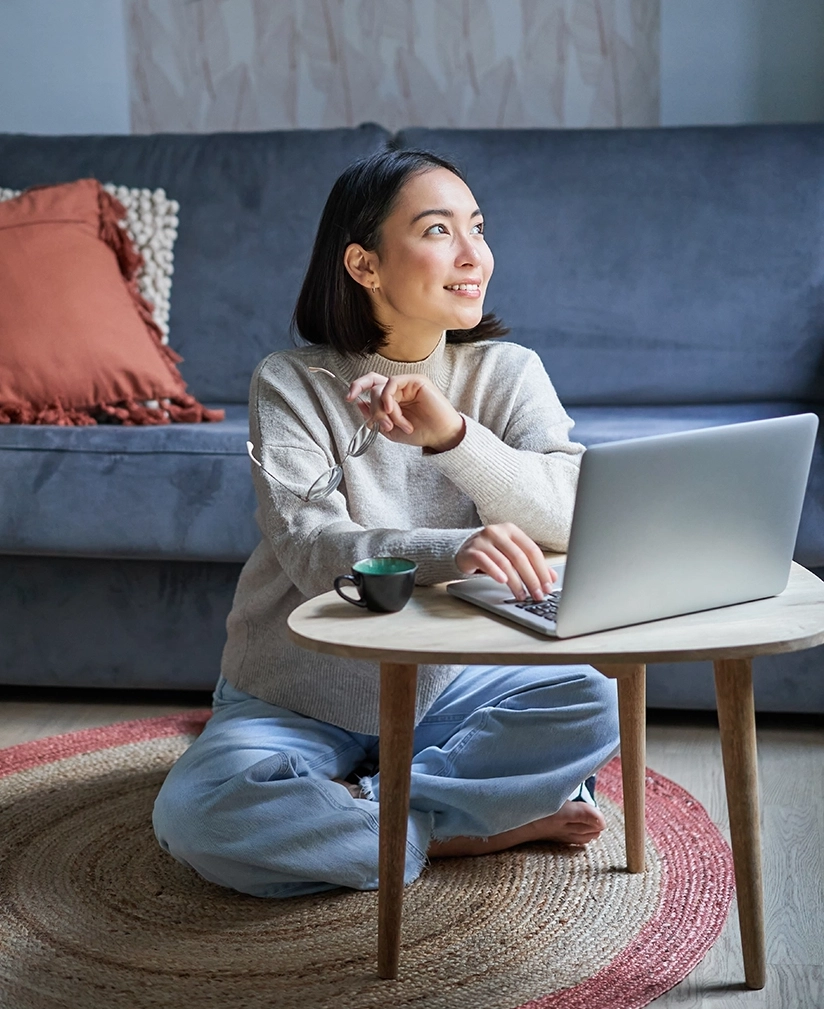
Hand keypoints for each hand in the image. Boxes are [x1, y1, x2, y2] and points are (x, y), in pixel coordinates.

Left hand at [346, 372, 464, 452]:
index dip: (357, 386)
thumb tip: (360, 404)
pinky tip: (392, 411)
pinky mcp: (416, 381)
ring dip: (383, 410)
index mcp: (393, 398)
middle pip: (373, 386)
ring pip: (381, 388)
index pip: (371, 384)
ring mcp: (407, 383)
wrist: (440, 436)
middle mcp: (399, 389)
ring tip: (395, 424)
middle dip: (372, 407)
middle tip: (374, 419)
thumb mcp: (390, 430)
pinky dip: (388, 399)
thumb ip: (375, 418)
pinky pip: (392, 384)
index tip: (348, 398)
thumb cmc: (420, 433)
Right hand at [456, 523, 558, 600]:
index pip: (532, 550)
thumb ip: (532, 564)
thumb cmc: (491, 552)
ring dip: (515, 582)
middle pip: (520, 557)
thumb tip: (552, 578)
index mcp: (512, 530)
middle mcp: (498, 532)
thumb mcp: (512, 555)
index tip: (548, 586)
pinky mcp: (471, 551)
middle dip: (531, 578)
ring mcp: (483, 540)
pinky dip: (495, 572)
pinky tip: (503, 582)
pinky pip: (485, 562)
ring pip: (504, 562)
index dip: (542, 570)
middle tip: (538, 594)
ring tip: (522, 595)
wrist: (462, 549)